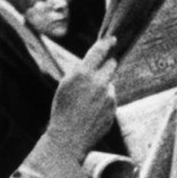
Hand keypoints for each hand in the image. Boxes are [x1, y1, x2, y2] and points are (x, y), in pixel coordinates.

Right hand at [48, 37, 117, 157]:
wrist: (69, 138)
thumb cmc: (63, 110)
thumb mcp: (66, 85)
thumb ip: (81, 72)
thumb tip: (96, 63)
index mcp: (83, 73)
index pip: (99, 51)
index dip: (107, 43)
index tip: (113, 39)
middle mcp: (99, 83)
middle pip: (111, 65)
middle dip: (108, 64)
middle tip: (102, 68)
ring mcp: (109, 97)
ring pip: (110, 84)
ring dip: (103, 88)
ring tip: (86, 103)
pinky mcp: (113, 109)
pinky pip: (110, 100)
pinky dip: (104, 103)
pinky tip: (91, 113)